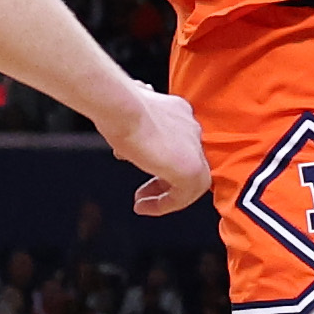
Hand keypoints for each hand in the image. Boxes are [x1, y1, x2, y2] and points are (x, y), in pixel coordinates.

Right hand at [103, 90, 209, 214]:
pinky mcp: (191, 169)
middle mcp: (190, 128)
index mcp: (178, 112)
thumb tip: (132, 120)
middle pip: (184, 163)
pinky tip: (144, 207)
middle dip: (162, 181)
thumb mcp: (127, 114)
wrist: (122, 108)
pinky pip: (184, 196)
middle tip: (143, 193)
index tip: (140, 166)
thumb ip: (136, 122)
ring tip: (142, 205)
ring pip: (190, 182)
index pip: (177, 142)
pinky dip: (163, 205)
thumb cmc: (118, 106)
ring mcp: (194, 148)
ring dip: (165, 196)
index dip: (158, 158)